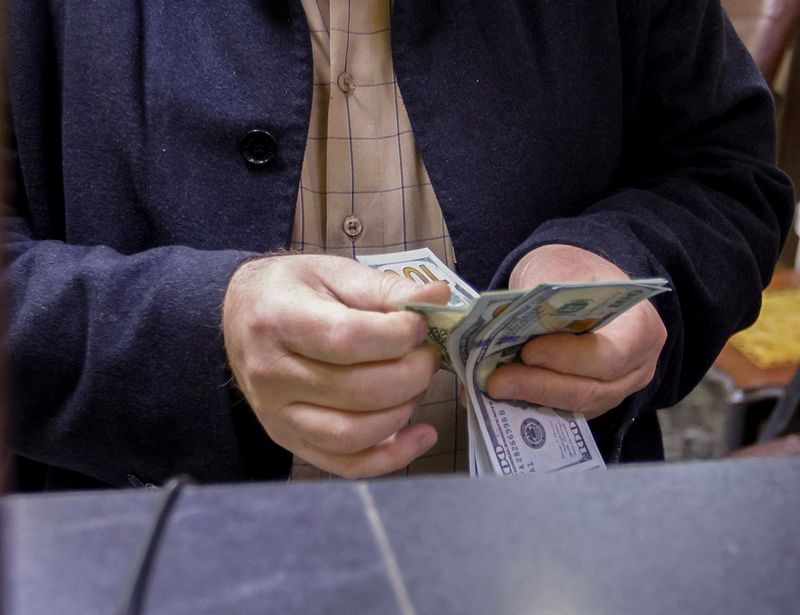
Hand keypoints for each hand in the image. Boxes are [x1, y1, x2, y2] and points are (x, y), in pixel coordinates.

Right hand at [222, 254, 450, 477]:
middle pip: (358, 391)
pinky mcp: (289, 440)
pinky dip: (393, 457)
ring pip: (354, 434)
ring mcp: (277, 415)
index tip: (420, 324)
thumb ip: (387, 288)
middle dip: (412, 374)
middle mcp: (272, 374)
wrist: (241, 316)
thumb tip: (438, 298)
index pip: (347, 340)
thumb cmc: (293, 291)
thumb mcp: (335, 273)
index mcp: (279, 320)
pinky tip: (421, 434)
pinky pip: (346, 464)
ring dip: (404, 411)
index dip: (397, 336)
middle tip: (427, 354)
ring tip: (417, 383)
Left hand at [486, 244, 666, 418]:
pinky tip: (499, 395)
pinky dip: (531, 403)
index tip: (528, 352)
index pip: (610, 356)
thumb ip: (541, 298)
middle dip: (539, 386)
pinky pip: (564, 412)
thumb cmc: (574, 272)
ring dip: (531, 398)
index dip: (568, 359)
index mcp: (640, 327)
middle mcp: (636, 368)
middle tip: (496, 381)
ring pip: (575, 407)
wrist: (580, 281)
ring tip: (492, 386)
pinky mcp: (591, 402)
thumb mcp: (559, 269)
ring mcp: (617, 390)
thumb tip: (505, 326)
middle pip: (591, 390)